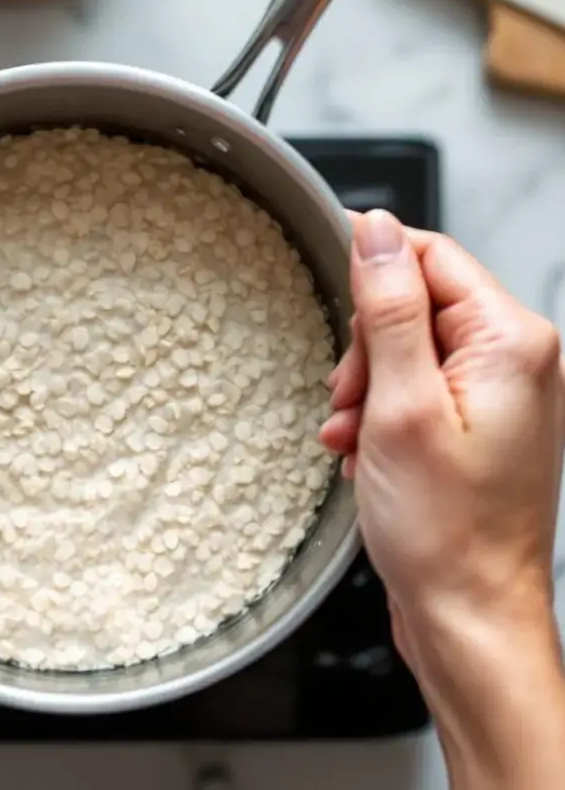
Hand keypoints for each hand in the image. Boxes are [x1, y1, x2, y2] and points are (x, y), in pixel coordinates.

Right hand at [319, 210, 564, 786]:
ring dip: (365, 388)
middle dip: (366, 349)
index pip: (432, 256)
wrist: (468, 612)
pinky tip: (363, 453)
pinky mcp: (478, 425)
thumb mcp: (399, 406)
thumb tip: (377, 231)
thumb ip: (388, 309)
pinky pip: (416, 389)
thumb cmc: (444, 529)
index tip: (328, 286)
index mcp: (510, 342)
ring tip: (352, 438)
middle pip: (417, 304)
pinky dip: (379, 415)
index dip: (372, 268)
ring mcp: (499, 395)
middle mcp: (516, 361)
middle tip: (348, 401)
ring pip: (408, 350)